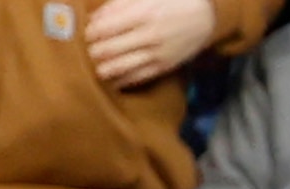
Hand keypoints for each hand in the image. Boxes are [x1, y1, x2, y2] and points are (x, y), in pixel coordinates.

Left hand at [85, 0, 215, 90]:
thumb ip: (118, 4)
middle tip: (85, 52)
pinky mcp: (163, 68)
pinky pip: (135, 78)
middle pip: (108, 50)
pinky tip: (110, 78)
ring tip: (94, 67)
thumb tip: (94, 19)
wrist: (205, 16)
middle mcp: (148, 36)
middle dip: (92, 53)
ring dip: (102, 69)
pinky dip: (119, 80)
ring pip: (119, 68)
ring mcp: (156, 55)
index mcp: (142, 13)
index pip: (104, 29)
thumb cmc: (172, 0)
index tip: (84, 34)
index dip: (89, 34)